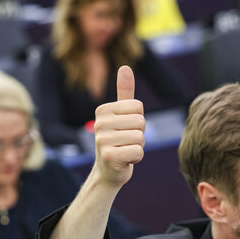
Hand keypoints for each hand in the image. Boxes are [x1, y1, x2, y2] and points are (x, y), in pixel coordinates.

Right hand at [93, 66, 144, 188]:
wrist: (108, 171)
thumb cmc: (118, 141)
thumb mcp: (121, 116)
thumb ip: (124, 93)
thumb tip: (125, 67)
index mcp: (103, 110)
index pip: (138, 107)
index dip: (138, 121)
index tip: (126, 130)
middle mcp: (99, 124)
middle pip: (140, 122)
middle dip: (140, 135)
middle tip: (126, 143)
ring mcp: (102, 140)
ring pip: (140, 137)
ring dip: (138, 147)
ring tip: (125, 151)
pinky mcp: (108, 156)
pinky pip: (138, 151)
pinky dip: (136, 158)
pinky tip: (125, 160)